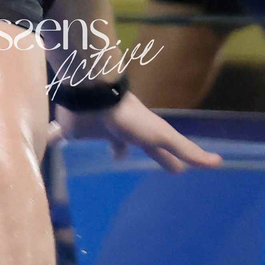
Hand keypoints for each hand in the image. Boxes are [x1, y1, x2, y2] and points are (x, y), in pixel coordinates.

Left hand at [57, 89, 223, 172]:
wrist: (95, 94)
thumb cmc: (130, 117)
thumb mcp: (162, 136)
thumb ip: (185, 150)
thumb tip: (218, 163)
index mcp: (139, 135)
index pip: (156, 150)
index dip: (165, 160)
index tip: (175, 170)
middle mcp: (118, 131)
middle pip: (124, 144)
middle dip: (127, 152)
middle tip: (124, 160)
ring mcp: (95, 129)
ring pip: (97, 138)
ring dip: (97, 144)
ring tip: (89, 151)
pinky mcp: (71, 128)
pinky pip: (58, 134)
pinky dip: (52, 138)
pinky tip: (47, 143)